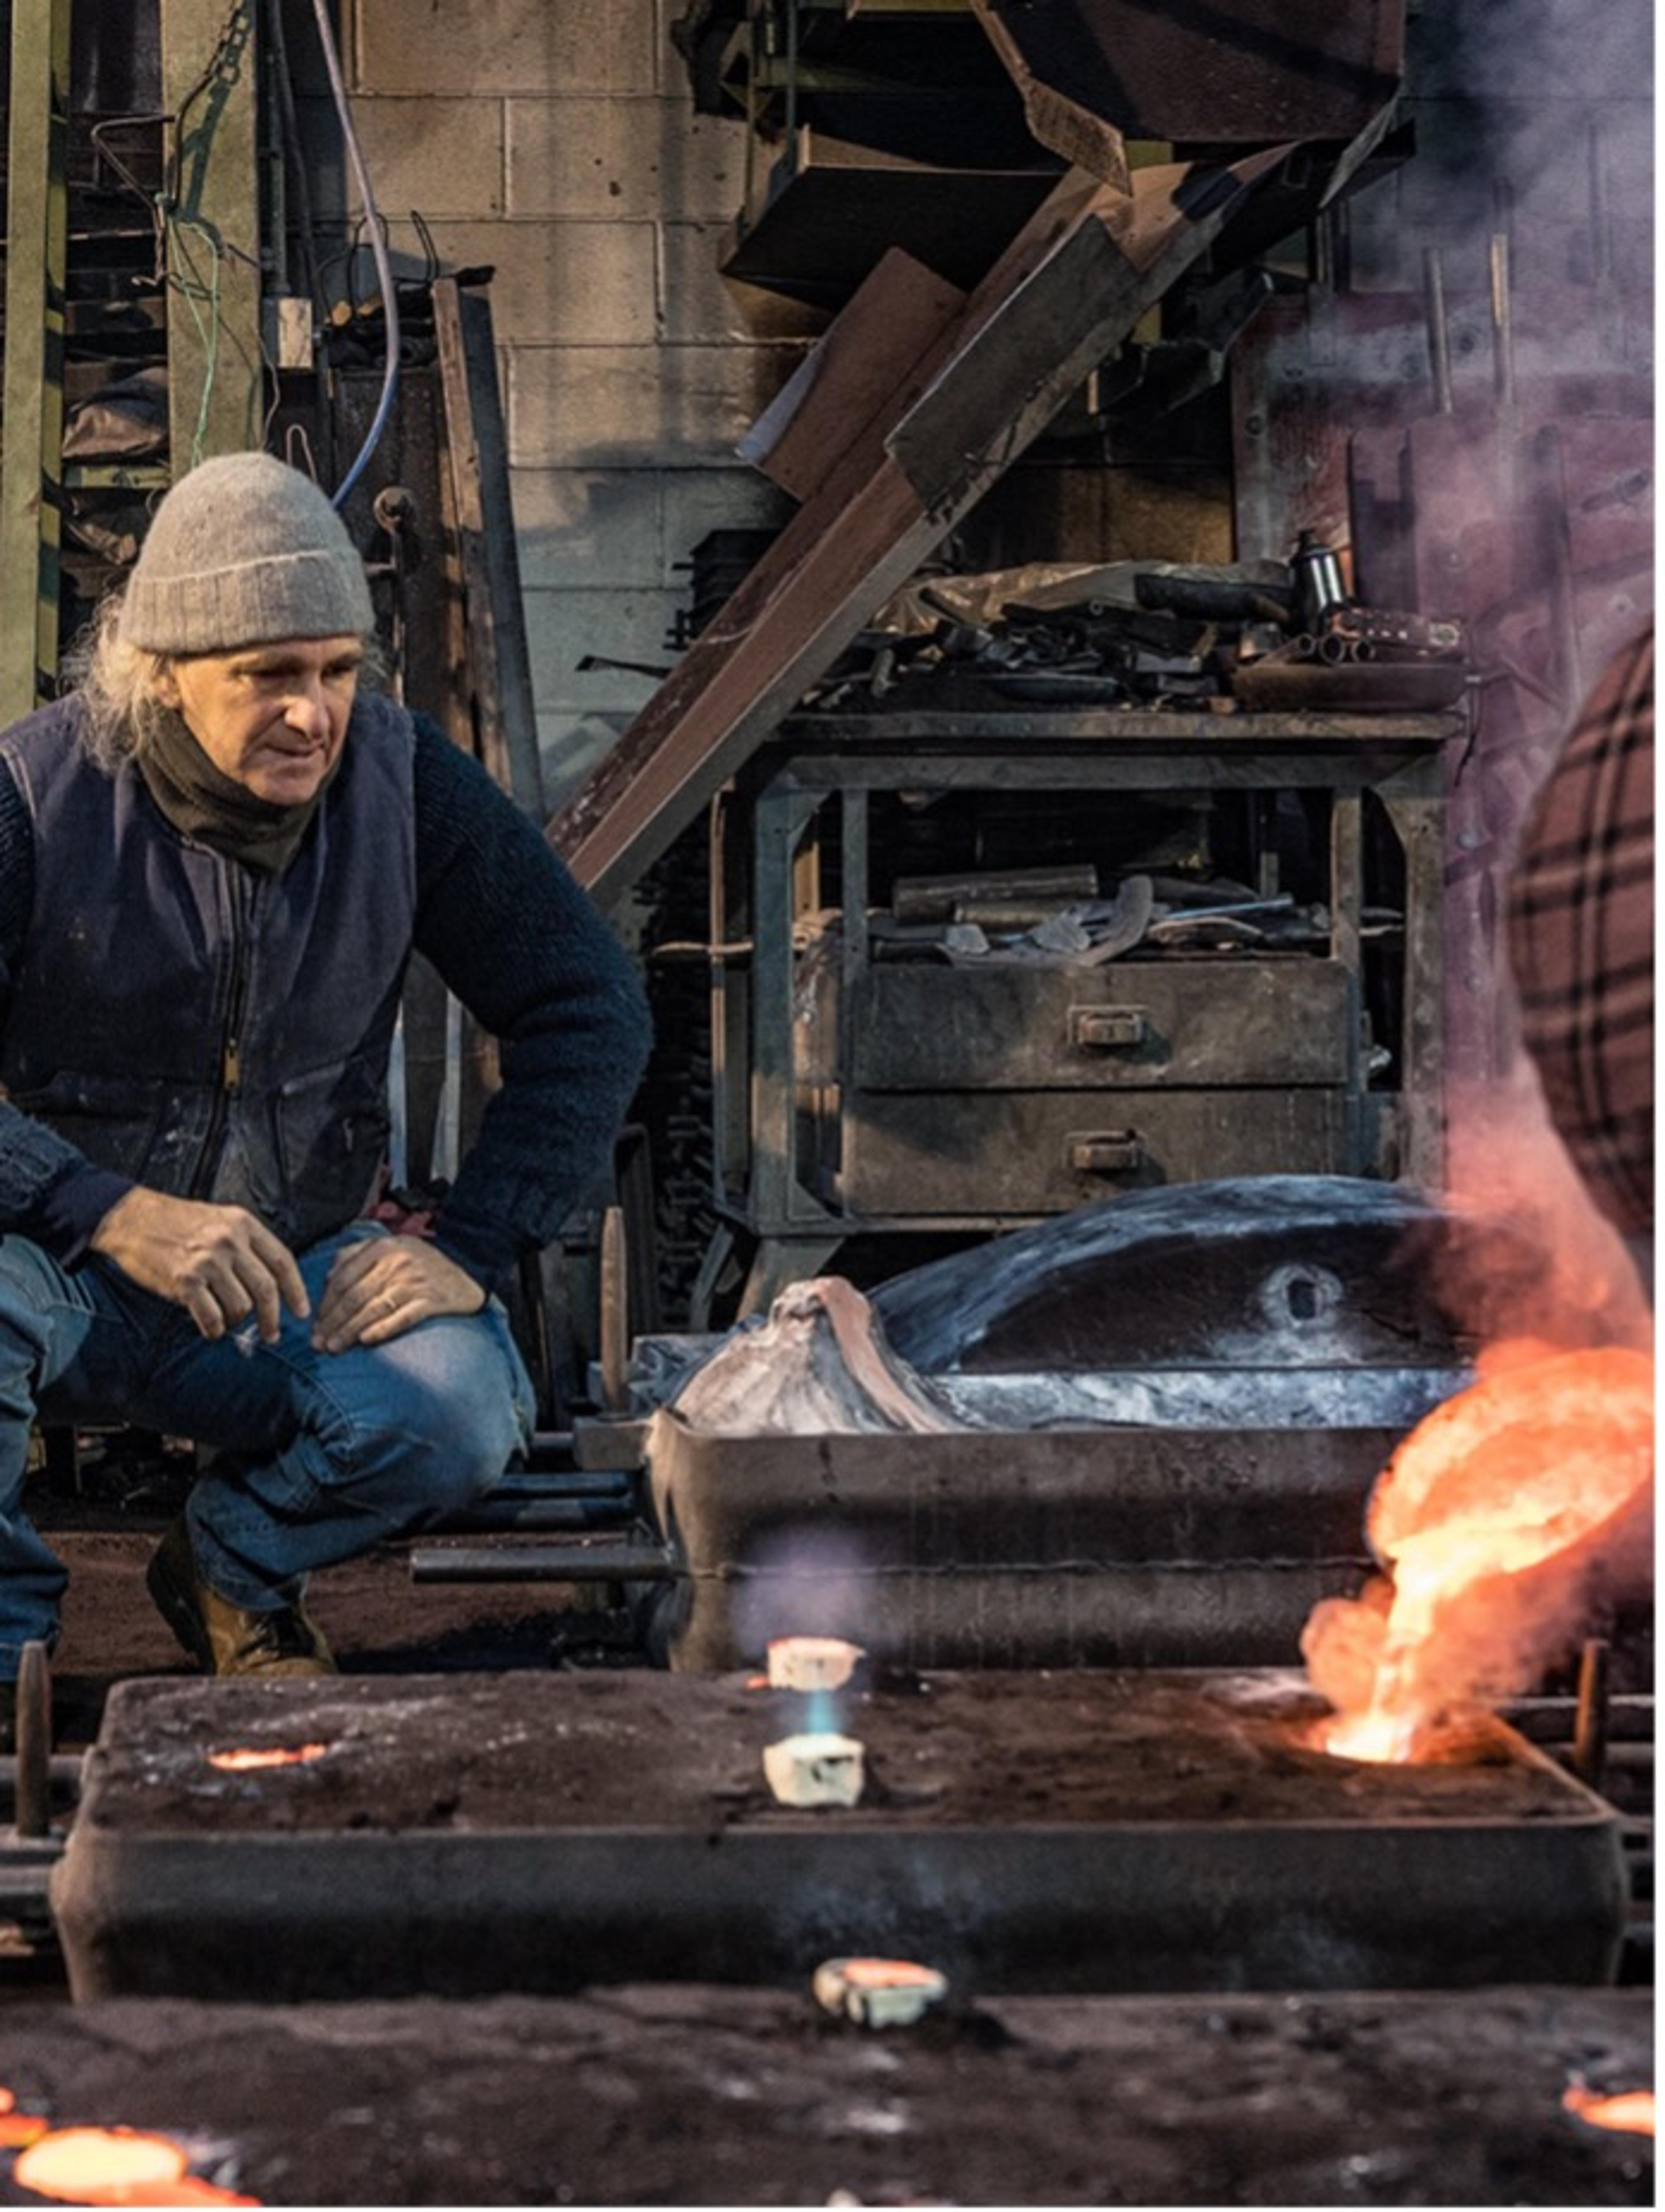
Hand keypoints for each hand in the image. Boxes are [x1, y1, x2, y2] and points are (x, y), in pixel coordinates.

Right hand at [90, 1187, 308, 1343]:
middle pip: (266, 1289)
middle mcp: (229, 1241)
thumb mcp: (221, 1219)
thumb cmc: (178, 1221)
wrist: (131, 1218)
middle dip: (273, 1318)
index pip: (282, 1261)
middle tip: (272, 1334)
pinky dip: (214, 1329)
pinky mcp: (184, 1280)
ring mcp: (207, 1261)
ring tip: (225, 1319)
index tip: (302, 1311)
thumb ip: (247, 1245)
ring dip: (236, 1321)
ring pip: (241, 1306)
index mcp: (244, 1224)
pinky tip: (211, 1329)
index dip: (297, 1290)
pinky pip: (211, 1317)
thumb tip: (272, 1281)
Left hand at [313, 1233, 485, 1352]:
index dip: (327, 1303)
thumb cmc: (423, 1261)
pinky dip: (383, 1329)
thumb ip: (357, 1253)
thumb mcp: (390, 1246)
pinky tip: (366, 1340)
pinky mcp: (431, 1301)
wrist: (469, 1268)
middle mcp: (396, 1263)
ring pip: (374, 1309)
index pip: (344, 1277)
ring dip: (350, 1331)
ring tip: (334, 1347)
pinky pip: (402, 1317)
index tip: (316, 1323)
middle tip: (318, 1342)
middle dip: (333, 1321)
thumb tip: (329, 1276)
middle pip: (355, 1296)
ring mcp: (414, 1282)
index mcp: (382, 1248)